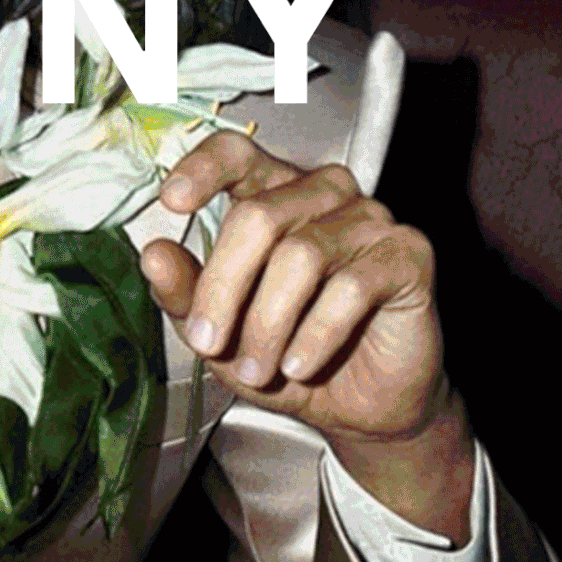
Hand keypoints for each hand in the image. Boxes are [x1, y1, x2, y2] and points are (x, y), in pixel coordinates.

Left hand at [142, 130, 475, 539]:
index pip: (236, 154)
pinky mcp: (408, 253)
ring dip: (268, 323)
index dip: (202, 169)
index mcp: (272, 195)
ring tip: (258, 369)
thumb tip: (152, 254)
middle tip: (208, 343)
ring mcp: (370, 218)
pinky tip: (299, 365)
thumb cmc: (285, 355)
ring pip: (301, 254)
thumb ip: (185, 293)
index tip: (171, 201)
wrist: (361, 406)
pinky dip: (315, 334)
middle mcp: (322, 194)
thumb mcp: (221, 334)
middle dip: (223, 289)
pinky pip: (352, 286)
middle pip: (258, 216)